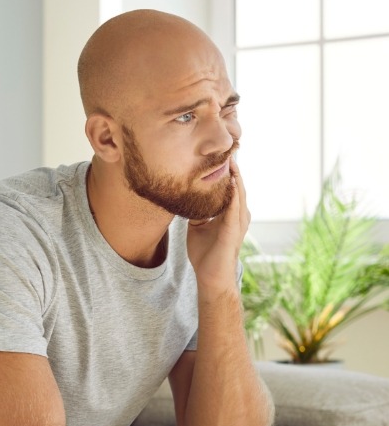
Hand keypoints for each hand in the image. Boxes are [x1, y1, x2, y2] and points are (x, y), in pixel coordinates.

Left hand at [186, 158, 249, 292]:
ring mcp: (238, 222)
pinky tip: (231, 181)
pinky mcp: (233, 230)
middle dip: (234, 169)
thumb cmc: (205, 254)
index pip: (231, 188)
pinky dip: (233, 194)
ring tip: (232, 159)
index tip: (222, 154)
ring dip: (236, 177)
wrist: (210, 276)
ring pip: (239, 194)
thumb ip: (197, 211)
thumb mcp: (197, 226)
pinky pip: (235, 208)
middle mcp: (238, 216)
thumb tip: (186, 197)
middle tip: (231, 149)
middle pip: (238, 187)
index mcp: (230, 214)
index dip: (228, 172)